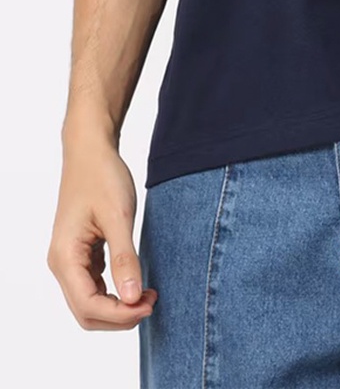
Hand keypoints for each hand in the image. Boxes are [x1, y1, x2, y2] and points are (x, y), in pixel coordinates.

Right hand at [47, 135, 156, 329]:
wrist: (90, 151)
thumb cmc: (102, 177)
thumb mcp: (119, 216)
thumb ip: (125, 258)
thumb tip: (133, 298)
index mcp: (65, 257)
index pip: (88, 306)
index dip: (120, 314)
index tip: (149, 305)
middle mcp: (61, 264)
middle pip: (86, 312)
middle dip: (119, 316)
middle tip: (152, 302)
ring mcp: (69, 259)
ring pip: (89, 302)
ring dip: (117, 307)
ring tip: (148, 294)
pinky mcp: (80, 253)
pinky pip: (93, 286)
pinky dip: (114, 292)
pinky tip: (136, 281)